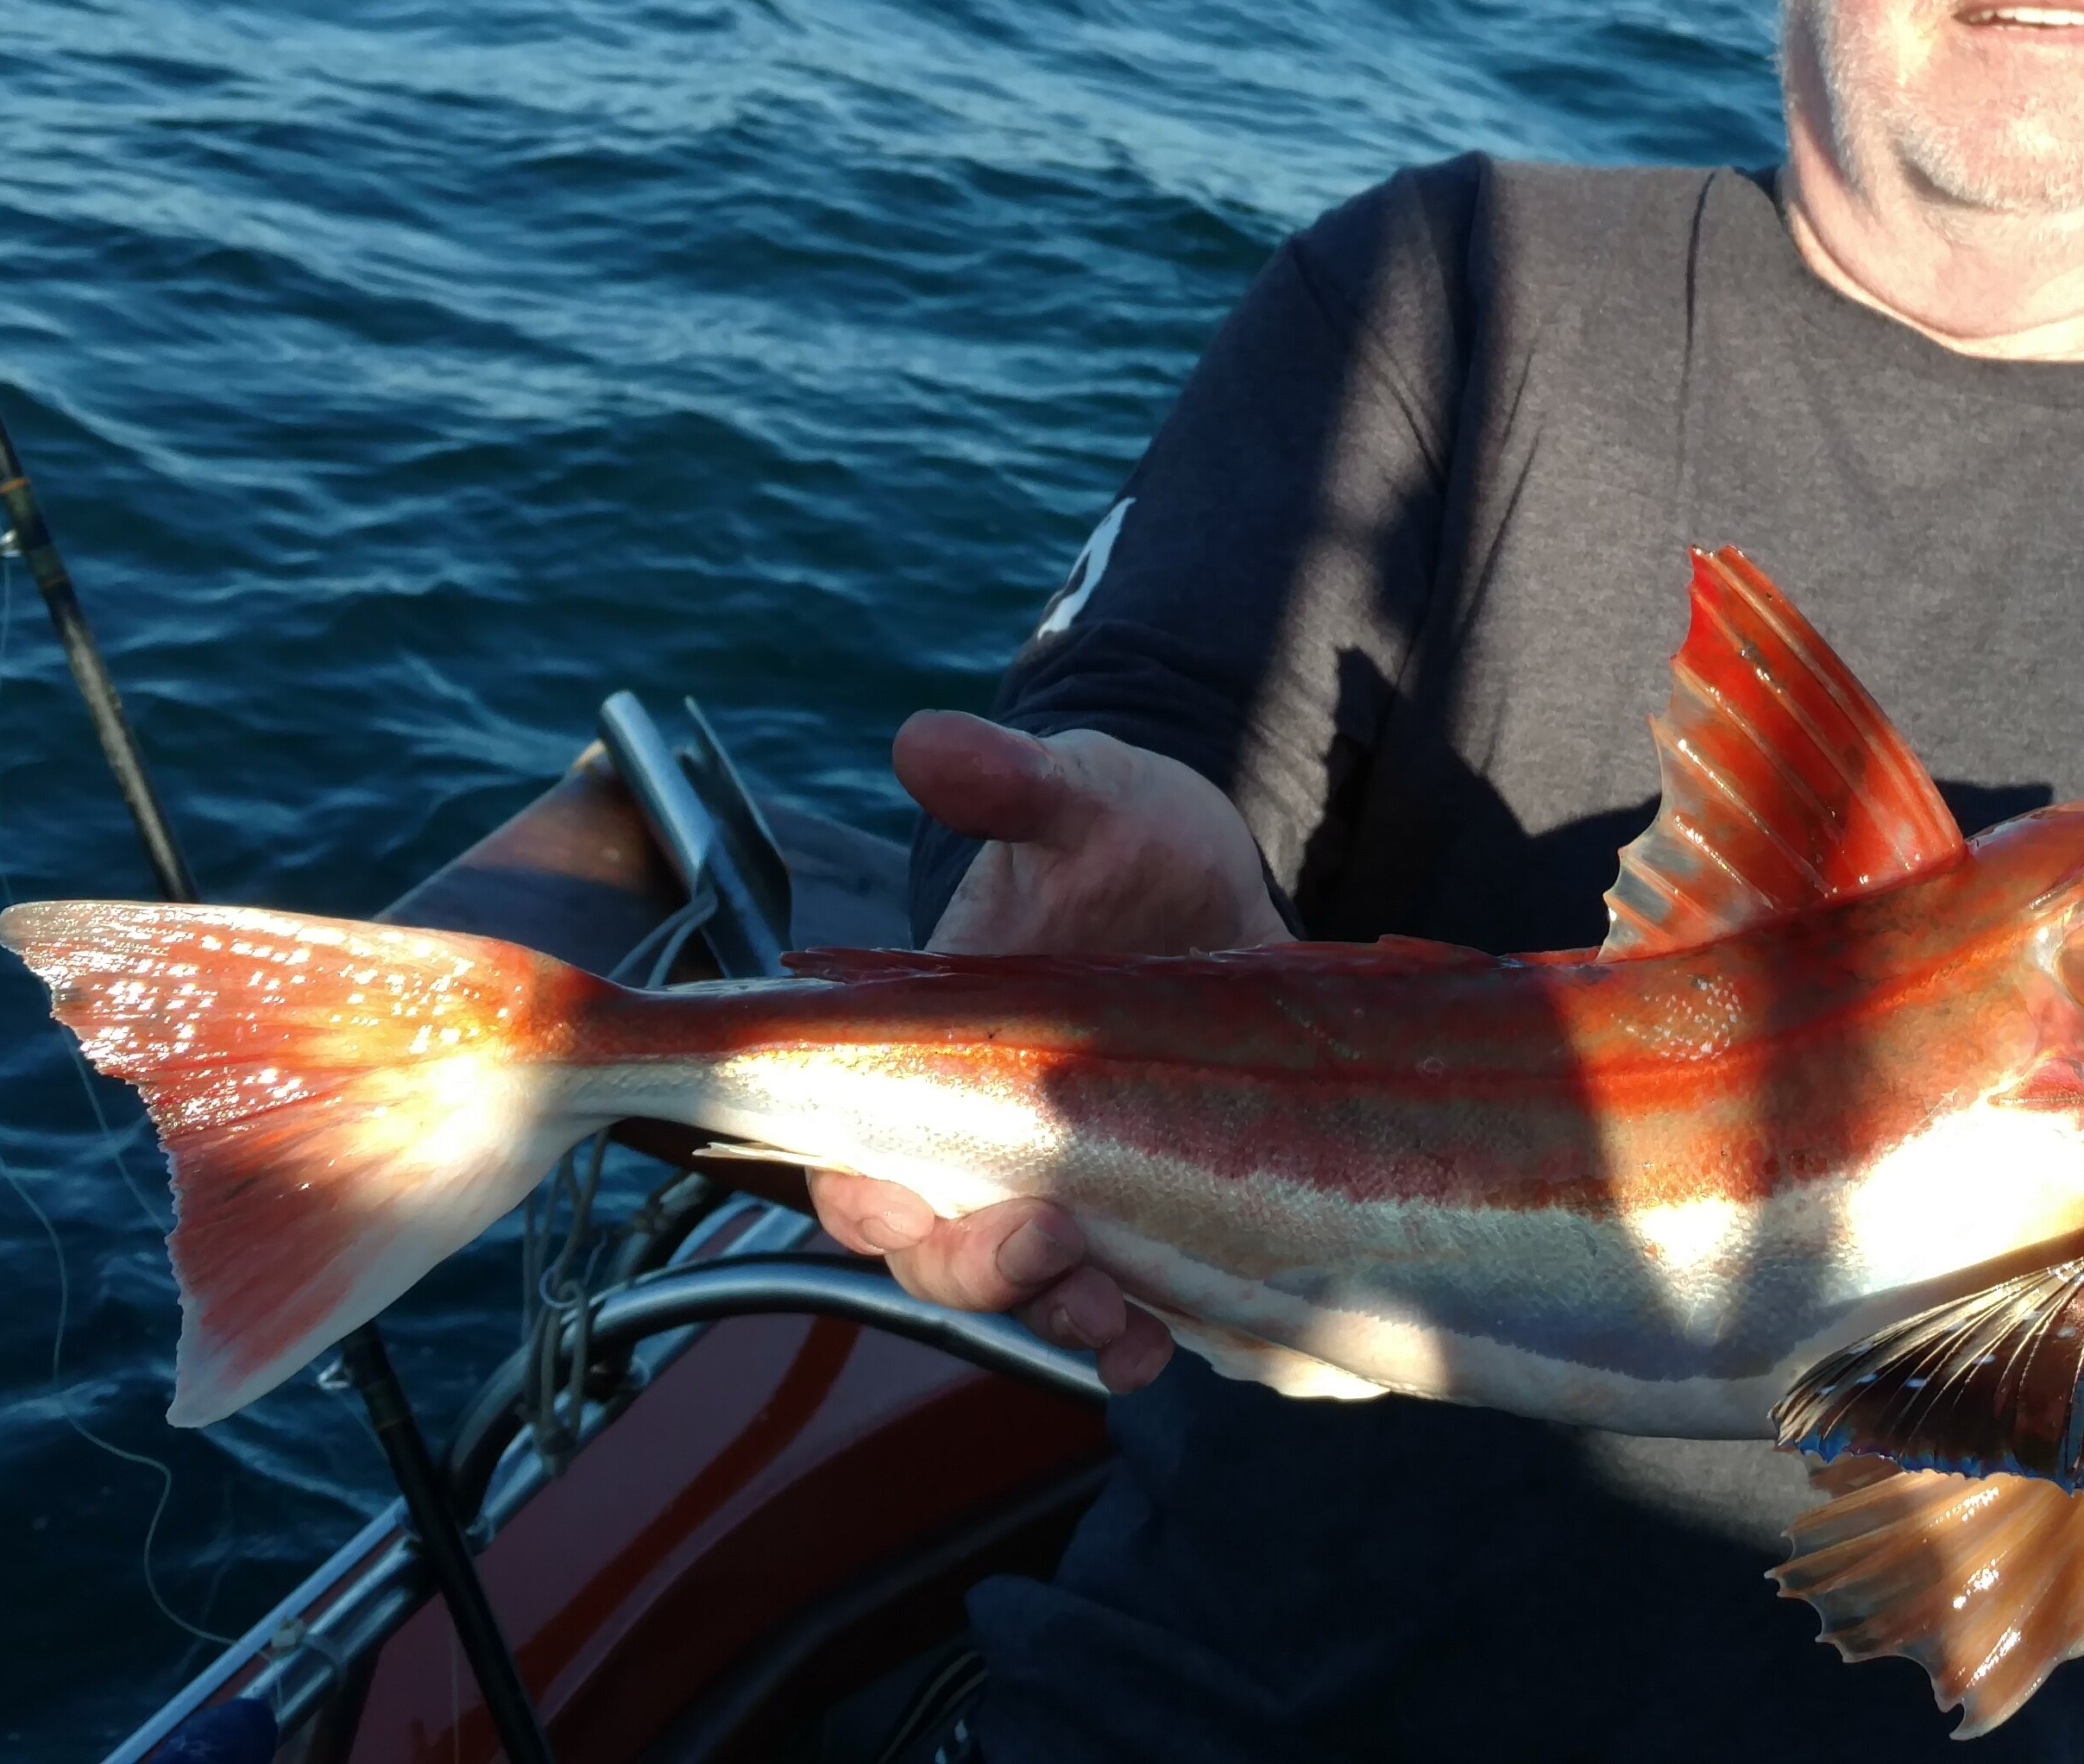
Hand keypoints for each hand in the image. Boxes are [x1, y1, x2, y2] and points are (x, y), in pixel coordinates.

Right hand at [804, 716, 1283, 1390]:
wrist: (1228, 881)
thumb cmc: (1125, 837)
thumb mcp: (1081, 796)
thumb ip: (1010, 781)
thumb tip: (928, 741)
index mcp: (931, 1051)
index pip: (855, 1153)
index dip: (866, 1198)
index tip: (910, 1207)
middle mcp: (981, 1136)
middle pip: (932, 1249)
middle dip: (980, 1271)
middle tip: (1051, 1245)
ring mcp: (1064, 1181)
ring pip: (1022, 1289)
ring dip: (1058, 1318)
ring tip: (1115, 1320)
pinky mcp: (1145, 1209)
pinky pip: (1119, 1301)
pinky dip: (1131, 1338)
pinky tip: (1159, 1343)